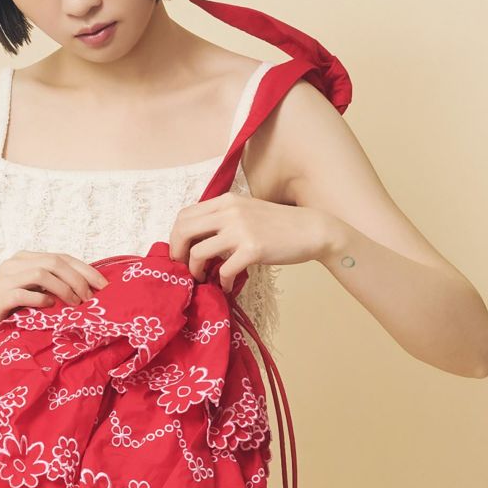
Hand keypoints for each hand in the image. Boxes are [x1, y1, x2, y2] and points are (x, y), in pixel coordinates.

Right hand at [0, 250, 109, 321]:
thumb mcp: (38, 294)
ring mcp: (4, 279)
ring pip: (40, 274)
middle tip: (90, 298)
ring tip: (74, 304)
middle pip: (53, 262)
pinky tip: (49, 308)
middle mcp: (14, 263)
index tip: (104, 285)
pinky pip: (23, 294)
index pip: (62, 257)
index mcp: (26, 259)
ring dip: (63, 289)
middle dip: (77, 279)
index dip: (85, 269)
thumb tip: (91, 290)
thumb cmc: (15, 313)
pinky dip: (40, 300)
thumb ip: (57, 286)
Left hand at [168, 192, 332, 293]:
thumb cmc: (278, 225)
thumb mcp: (246, 211)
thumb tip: (195, 239)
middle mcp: (229, 211)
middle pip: (183, 231)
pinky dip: (221, 282)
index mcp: (225, 201)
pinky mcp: (253, 249)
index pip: (184, 215)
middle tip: (183, 268)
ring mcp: (241, 230)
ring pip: (198, 252)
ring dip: (195, 270)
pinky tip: (226, 286)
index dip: (175, 237)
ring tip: (203, 278)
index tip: (181, 252)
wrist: (312, 230)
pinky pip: (224, 270)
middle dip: (177, 253)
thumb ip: (222, 219)